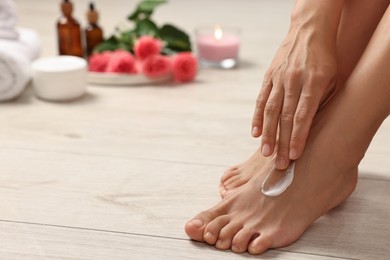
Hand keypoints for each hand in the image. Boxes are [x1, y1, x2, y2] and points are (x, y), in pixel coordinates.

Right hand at [252, 26, 336, 168]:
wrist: (309, 31)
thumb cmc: (325, 58)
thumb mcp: (332, 78)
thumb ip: (321, 101)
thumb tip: (309, 129)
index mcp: (313, 83)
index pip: (303, 116)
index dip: (298, 137)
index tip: (294, 155)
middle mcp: (294, 81)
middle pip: (285, 118)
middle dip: (283, 142)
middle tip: (279, 164)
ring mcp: (279, 79)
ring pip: (271, 111)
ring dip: (268, 134)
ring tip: (265, 153)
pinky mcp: (269, 77)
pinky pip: (262, 100)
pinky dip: (258, 117)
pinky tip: (255, 133)